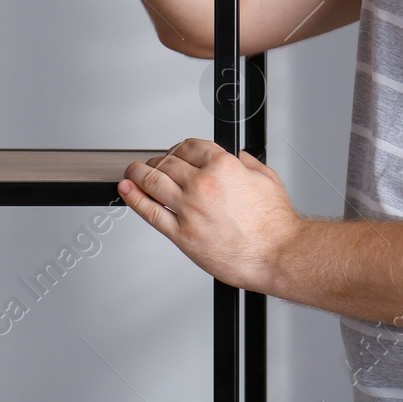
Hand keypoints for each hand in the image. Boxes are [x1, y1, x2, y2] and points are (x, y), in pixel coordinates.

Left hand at [119, 138, 299, 293]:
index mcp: (223, 166)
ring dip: (138, 173)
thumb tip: (241, 158)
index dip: (178, 148)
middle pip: (167, 162)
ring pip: (152, 181)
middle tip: (153, 164)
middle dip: (158, 160)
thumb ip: (250, 164)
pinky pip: (150, 212)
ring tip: (132, 172)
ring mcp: (189, 209)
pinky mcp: (182, 235)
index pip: (189, 146)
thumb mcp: (267, 179)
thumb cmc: (275, 224)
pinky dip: (134, 198)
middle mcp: (203, 184)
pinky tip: (127, 190)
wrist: (276, 255)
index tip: (175, 153)